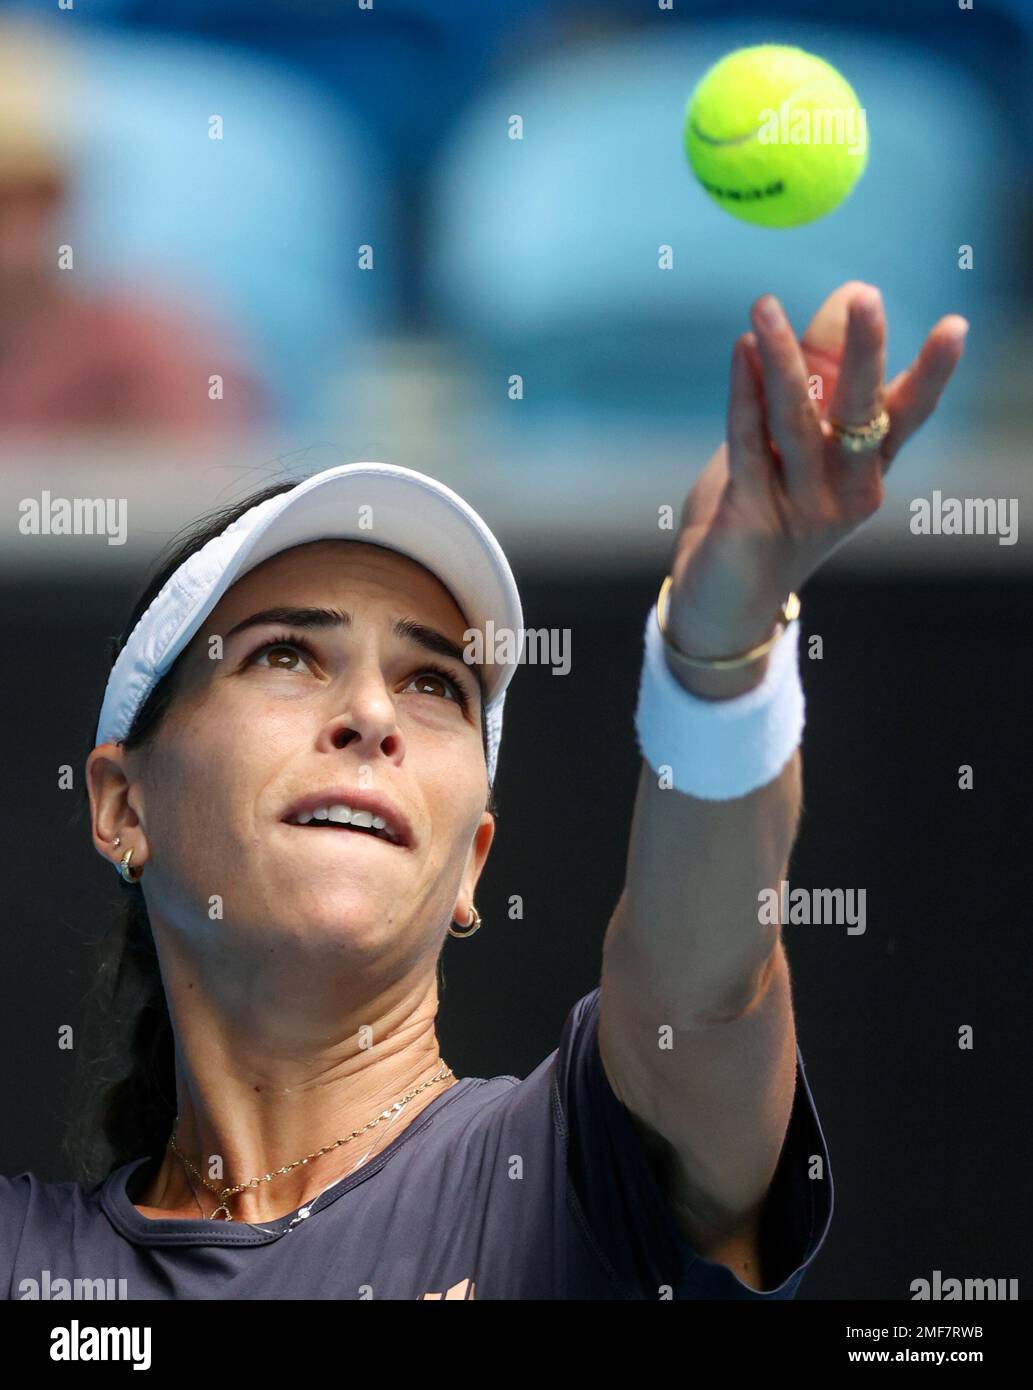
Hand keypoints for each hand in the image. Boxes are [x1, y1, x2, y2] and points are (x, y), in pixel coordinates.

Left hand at [665, 281, 967, 690]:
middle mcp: (844, 494)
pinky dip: (743, 393)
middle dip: (864, 354)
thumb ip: (813, 387)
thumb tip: (843, 301)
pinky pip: (748, 442)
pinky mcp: (752, 517)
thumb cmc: (761, 516)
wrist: (723, 606)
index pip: (906, 417)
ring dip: (781, 358)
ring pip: (796, 421)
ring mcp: (800, 509)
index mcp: (865, 477)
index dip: (929, 373)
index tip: (954, 326)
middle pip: (860, 414)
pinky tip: (741, 351)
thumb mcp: (793, 452)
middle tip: (869, 296)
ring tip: (764, 306)